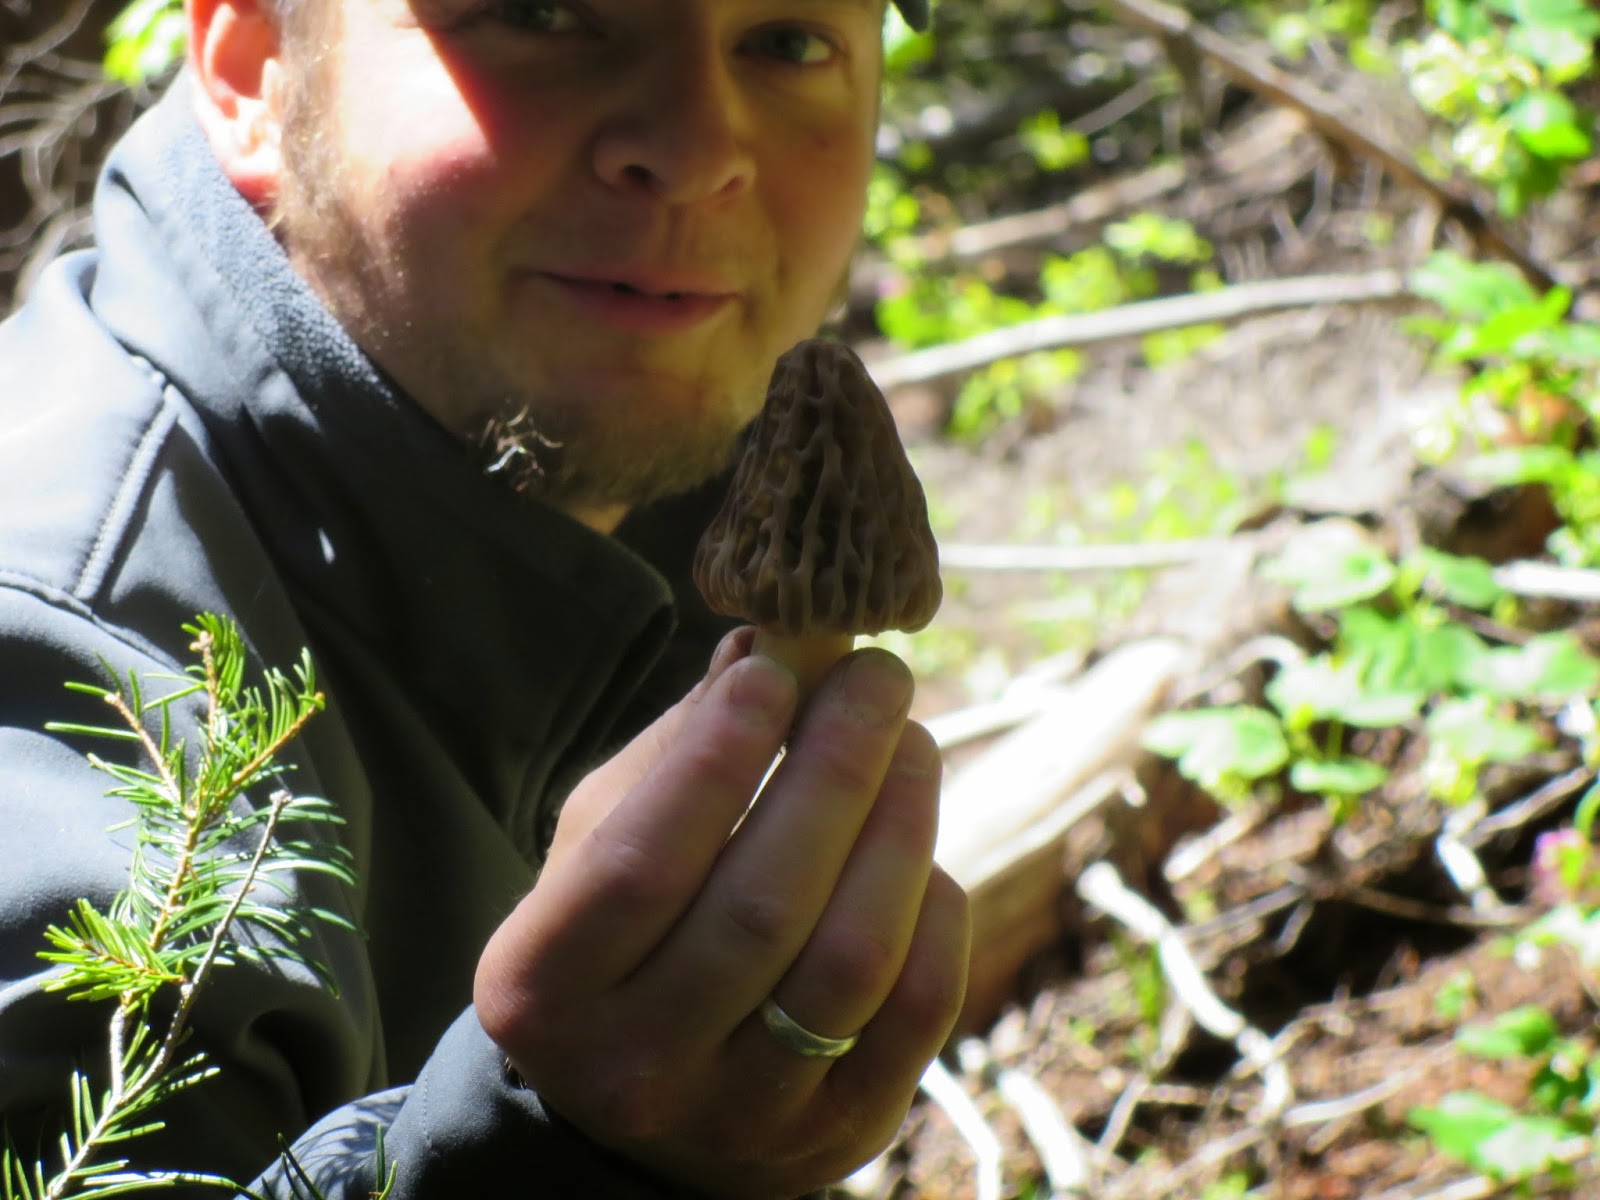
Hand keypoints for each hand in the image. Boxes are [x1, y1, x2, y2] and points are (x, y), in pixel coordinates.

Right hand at [474, 628, 970, 1198]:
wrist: (643, 1113)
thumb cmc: (618, 942)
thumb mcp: (599, 847)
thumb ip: (671, 756)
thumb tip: (764, 647)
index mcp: (544, 988)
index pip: (638, 867)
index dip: (715, 759)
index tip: (774, 670)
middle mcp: (636, 1066)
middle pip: (760, 907)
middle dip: (836, 768)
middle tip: (877, 679)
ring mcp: (742, 1118)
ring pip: (850, 959)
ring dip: (899, 827)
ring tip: (912, 743)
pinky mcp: (839, 1136)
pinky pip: (916, 1009)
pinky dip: (934, 909)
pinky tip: (920, 851)